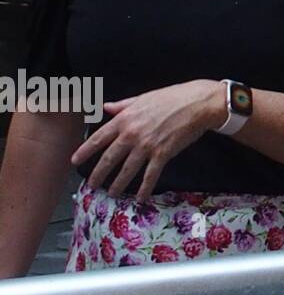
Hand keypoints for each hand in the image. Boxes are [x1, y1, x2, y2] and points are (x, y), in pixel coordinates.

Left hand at [71, 80, 225, 199]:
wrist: (199, 103)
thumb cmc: (173, 97)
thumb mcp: (144, 97)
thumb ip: (122, 105)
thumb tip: (105, 107)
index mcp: (125, 119)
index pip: (99, 138)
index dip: (85, 150)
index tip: (74, 161)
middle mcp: (132, 134)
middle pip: (110, 158)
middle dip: (98, 173)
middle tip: (91, 185)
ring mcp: (146, 145)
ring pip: (127, 170)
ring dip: (118, 184)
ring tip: (112, 193)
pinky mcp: (163, 154)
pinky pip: (150, 175)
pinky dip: (145, 188)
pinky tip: (140, 197)